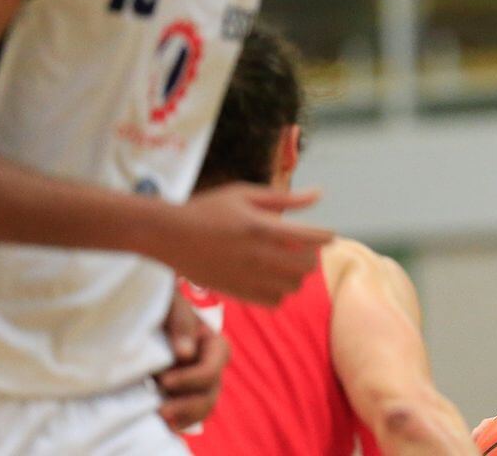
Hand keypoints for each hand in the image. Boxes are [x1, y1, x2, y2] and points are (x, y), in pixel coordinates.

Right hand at [147, 183, 333, 304]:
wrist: (169, 235)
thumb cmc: (208, 209)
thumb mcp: (244, 194)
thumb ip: (284, 198)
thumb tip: (319, 194)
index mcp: (261, 227)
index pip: (311, 237)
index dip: (326, 237)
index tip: (327, 235)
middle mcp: (257, 255)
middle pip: (306, 266)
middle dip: (312, 256)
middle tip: (304, 249)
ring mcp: (247, 277)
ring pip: (293, 287)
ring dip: (297, 275)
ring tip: (288, 264)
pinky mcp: (237, 292)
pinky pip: (274, 301)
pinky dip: (280, 292)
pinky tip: (272, 278)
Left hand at [155, 292, 229, 430]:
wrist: (140, 316)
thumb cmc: (159, 304)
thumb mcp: (170, 303)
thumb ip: (181, 322)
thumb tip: (186, 354)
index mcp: (213, 344)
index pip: (213, 368)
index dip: (192, 378)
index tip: (163, 380)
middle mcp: (210, 366)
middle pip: (210, 393)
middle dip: (187, 404)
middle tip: (160, 410)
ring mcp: (197, 383)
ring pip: (203, 408)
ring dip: (184, 416)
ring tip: (161, 420)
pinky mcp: (182, 394)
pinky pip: (189, 415)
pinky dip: (179, 421)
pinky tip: (164, 426)